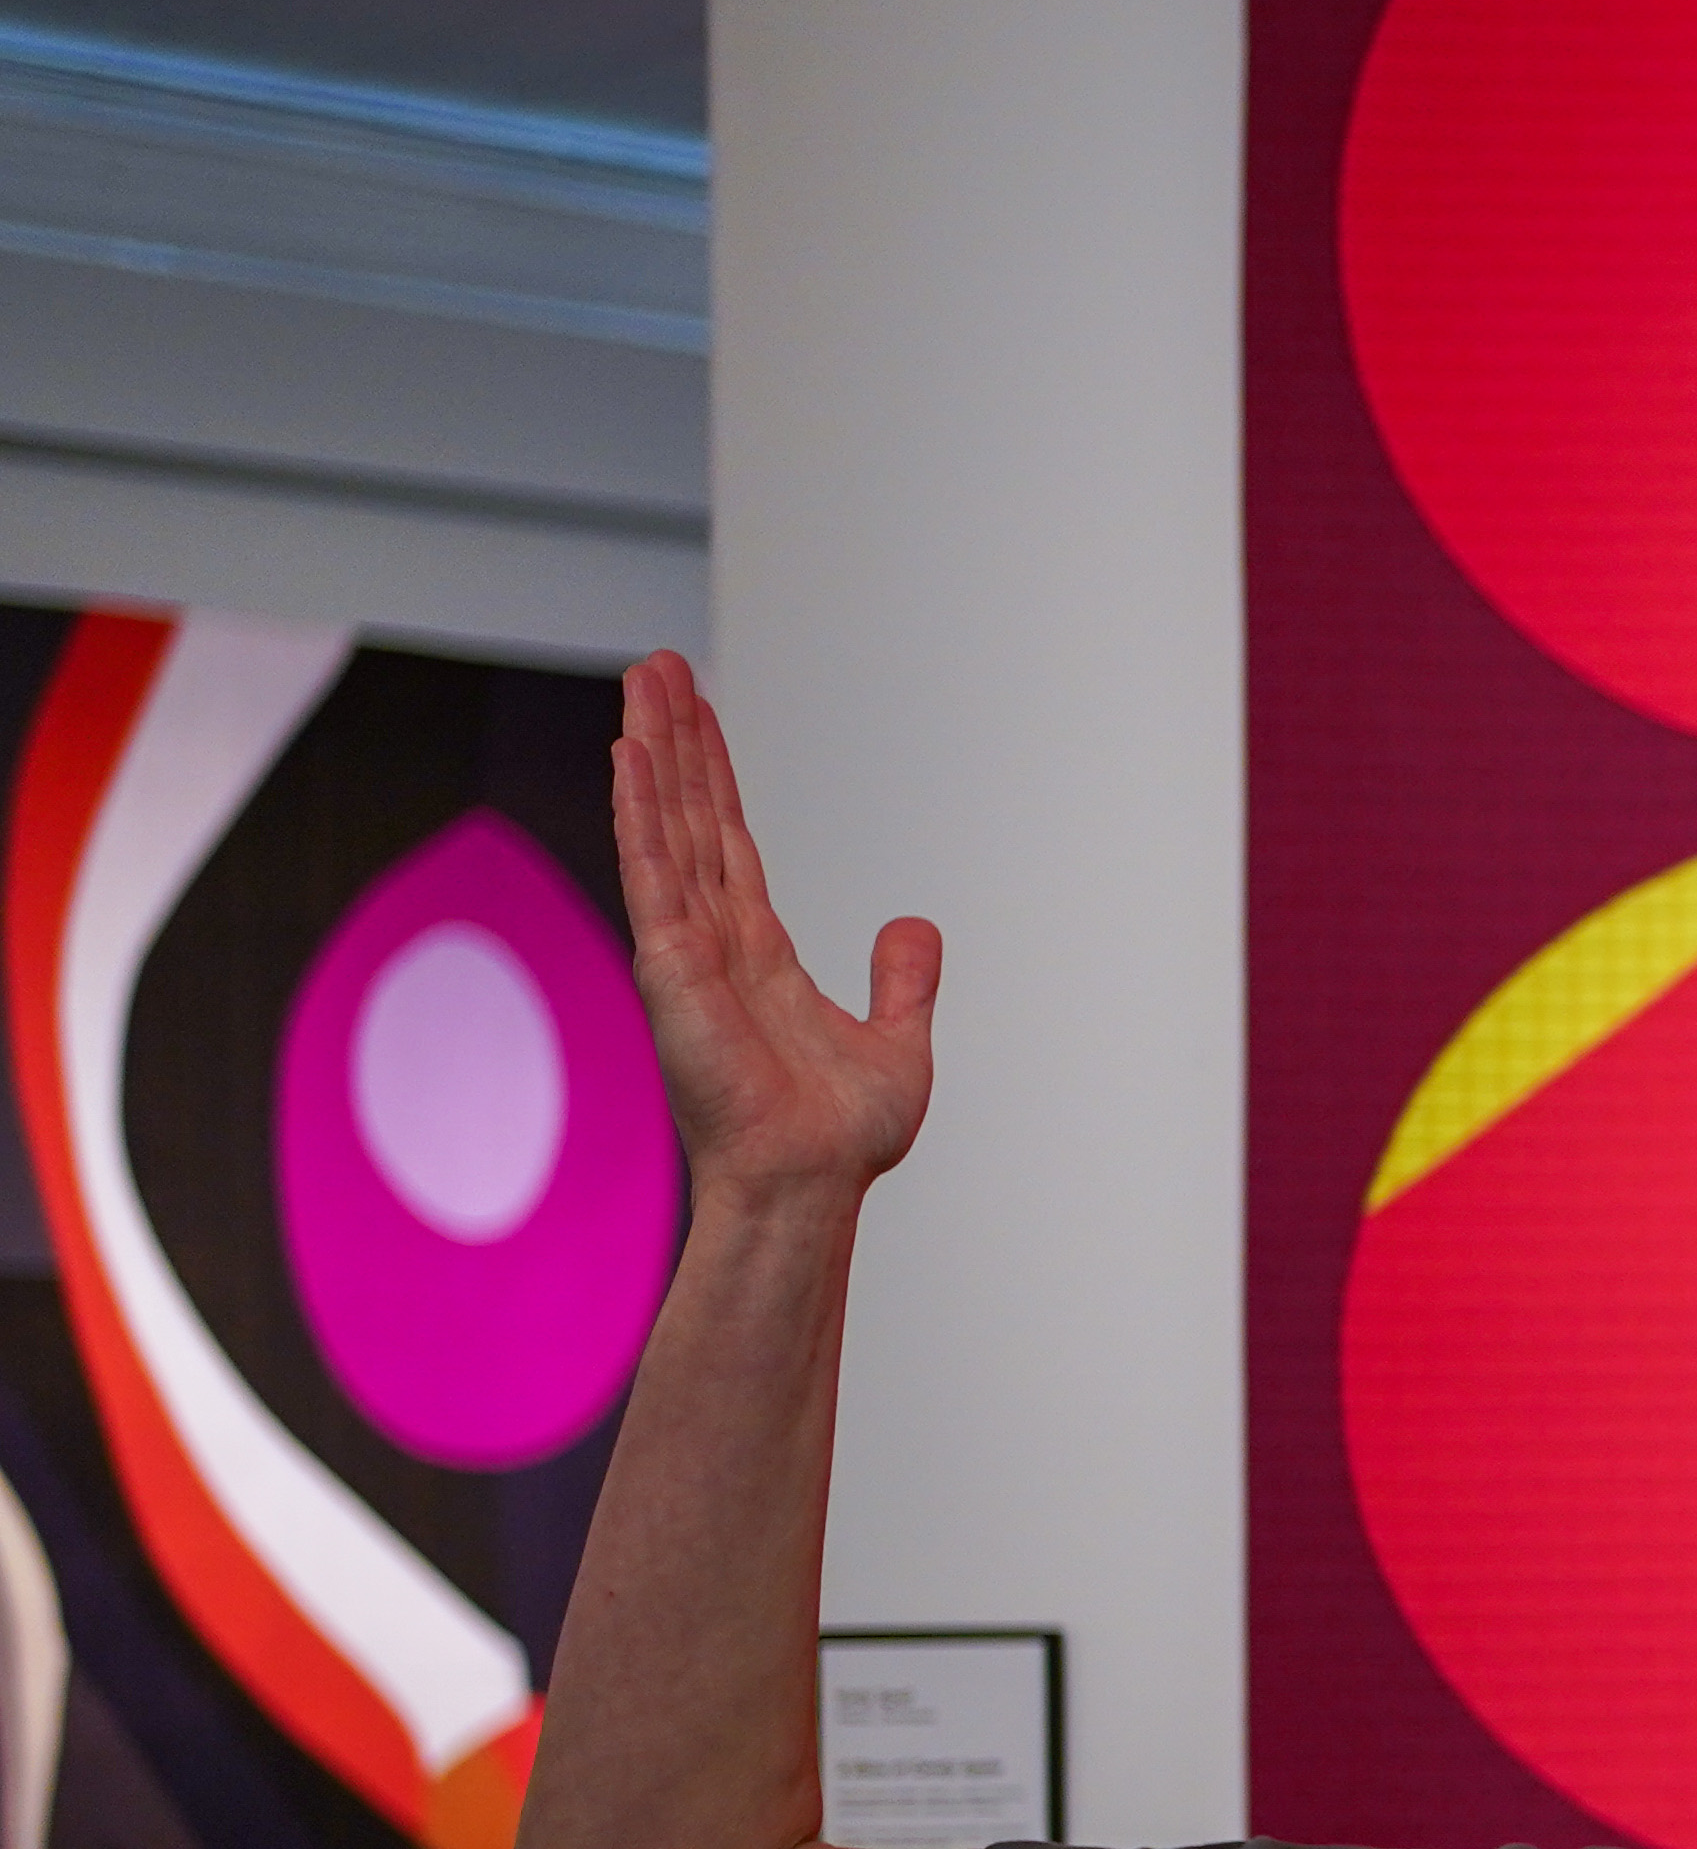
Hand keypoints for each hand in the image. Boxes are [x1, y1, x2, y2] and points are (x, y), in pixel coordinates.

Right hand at [613, 652, 937, 1203]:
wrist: (811, 1183)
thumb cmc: (840, 1137)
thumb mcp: (897, 1043)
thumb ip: (903, 982)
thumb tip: (914, 926)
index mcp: (757, 954)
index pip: (728, 843)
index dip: (713, 777)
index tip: (695, 713)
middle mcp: (713, 942)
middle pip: (691, 817)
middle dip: (675, 741)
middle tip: (655, 665)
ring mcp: (686, 950)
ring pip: (666, 829)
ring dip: (653, 755)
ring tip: (640, 683)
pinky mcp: (671, 967)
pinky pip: (653, 873)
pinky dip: (640, 813)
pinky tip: (629, 755)